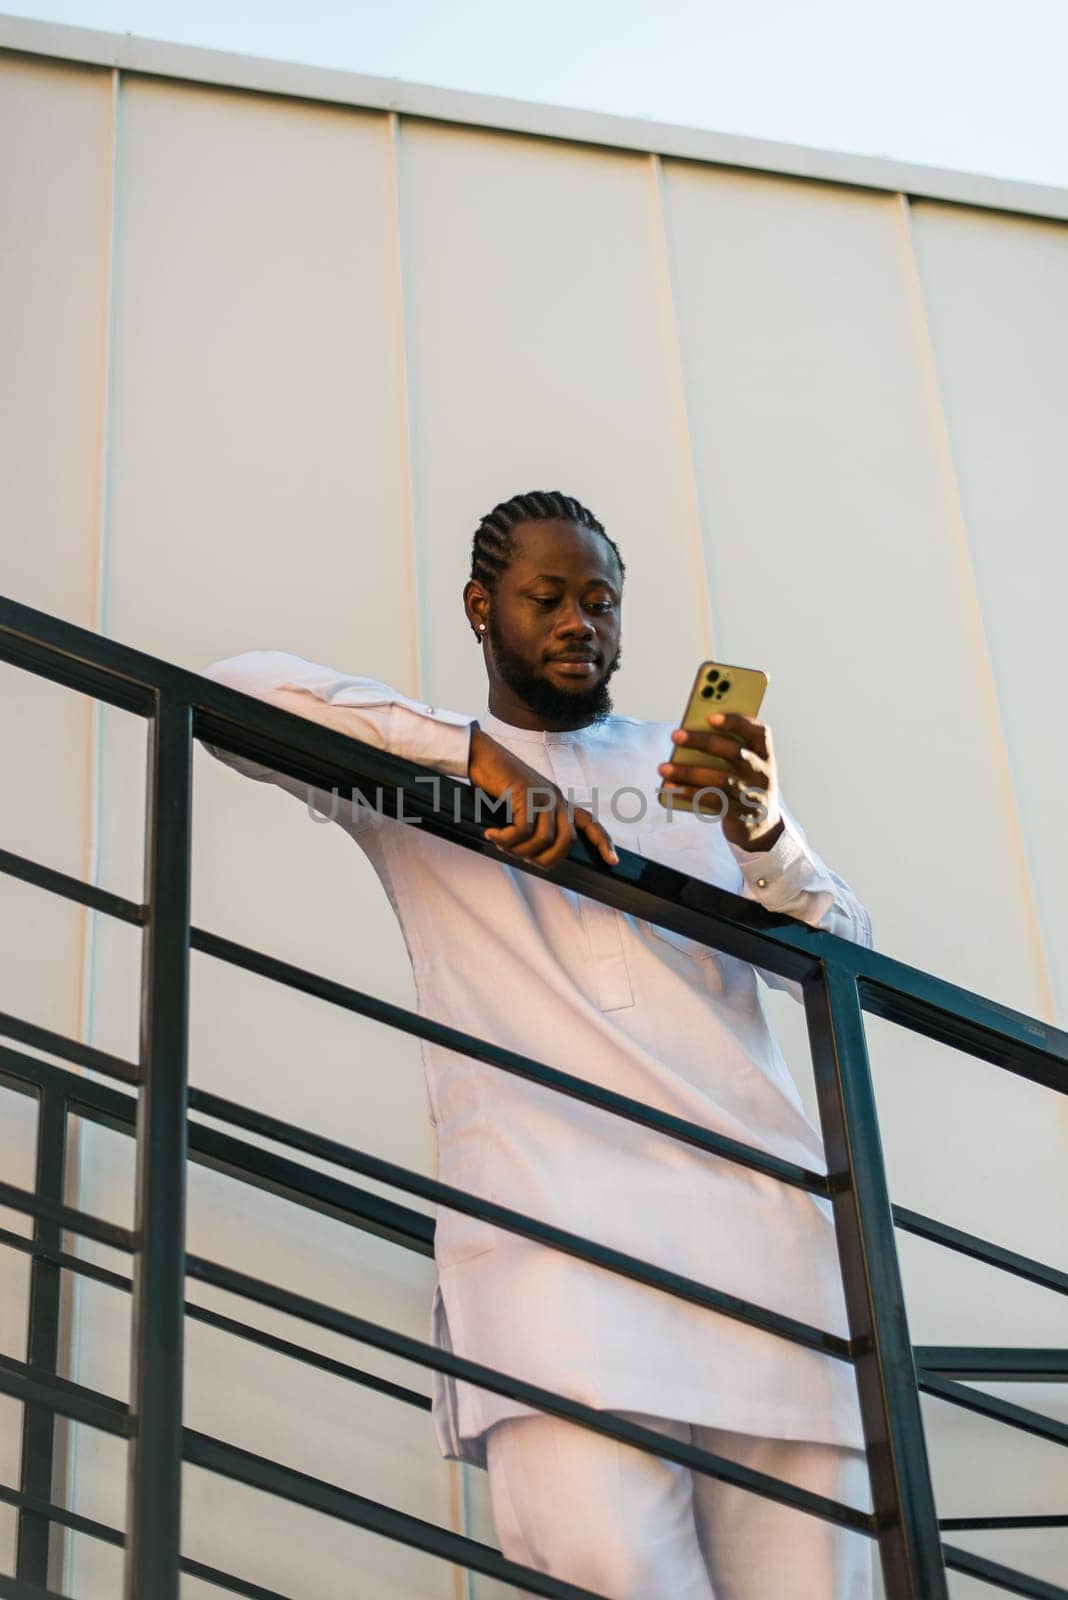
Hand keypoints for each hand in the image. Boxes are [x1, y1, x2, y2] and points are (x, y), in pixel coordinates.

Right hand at [468, 728, 617, 869]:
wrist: (481, 755)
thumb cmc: (497, 783)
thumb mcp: (521, 805)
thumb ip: (533, 824)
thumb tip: (530, 854)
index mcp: (557, 800)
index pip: (589, 822)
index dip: (603, 842)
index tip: (612, 861)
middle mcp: (555, 797)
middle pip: (567, 841)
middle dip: (546, 859)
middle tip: (522, 857)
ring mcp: (542, 795)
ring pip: (544, 840)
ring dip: (520, 850)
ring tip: (501, 844)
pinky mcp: (526, 794)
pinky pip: (522, 831)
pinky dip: (505, 839)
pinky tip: (492, 835)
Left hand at [657, 712, 783, 851]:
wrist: (762, 826)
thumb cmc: (745, 784)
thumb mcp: (745, 765)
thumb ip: (727, 748)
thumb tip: (689, 737)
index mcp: (765, 754)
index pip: (757, 731)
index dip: (736, 722)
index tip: (710, 716)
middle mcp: (762, 773)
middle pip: (734, 753)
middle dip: (702, 742)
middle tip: (675, 735)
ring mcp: (753, 795)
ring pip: (720, 779)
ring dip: (688, 772)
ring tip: (663, 767)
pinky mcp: (740, 814)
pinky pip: (712, 801)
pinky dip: (689, 793)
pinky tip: (670, 787)